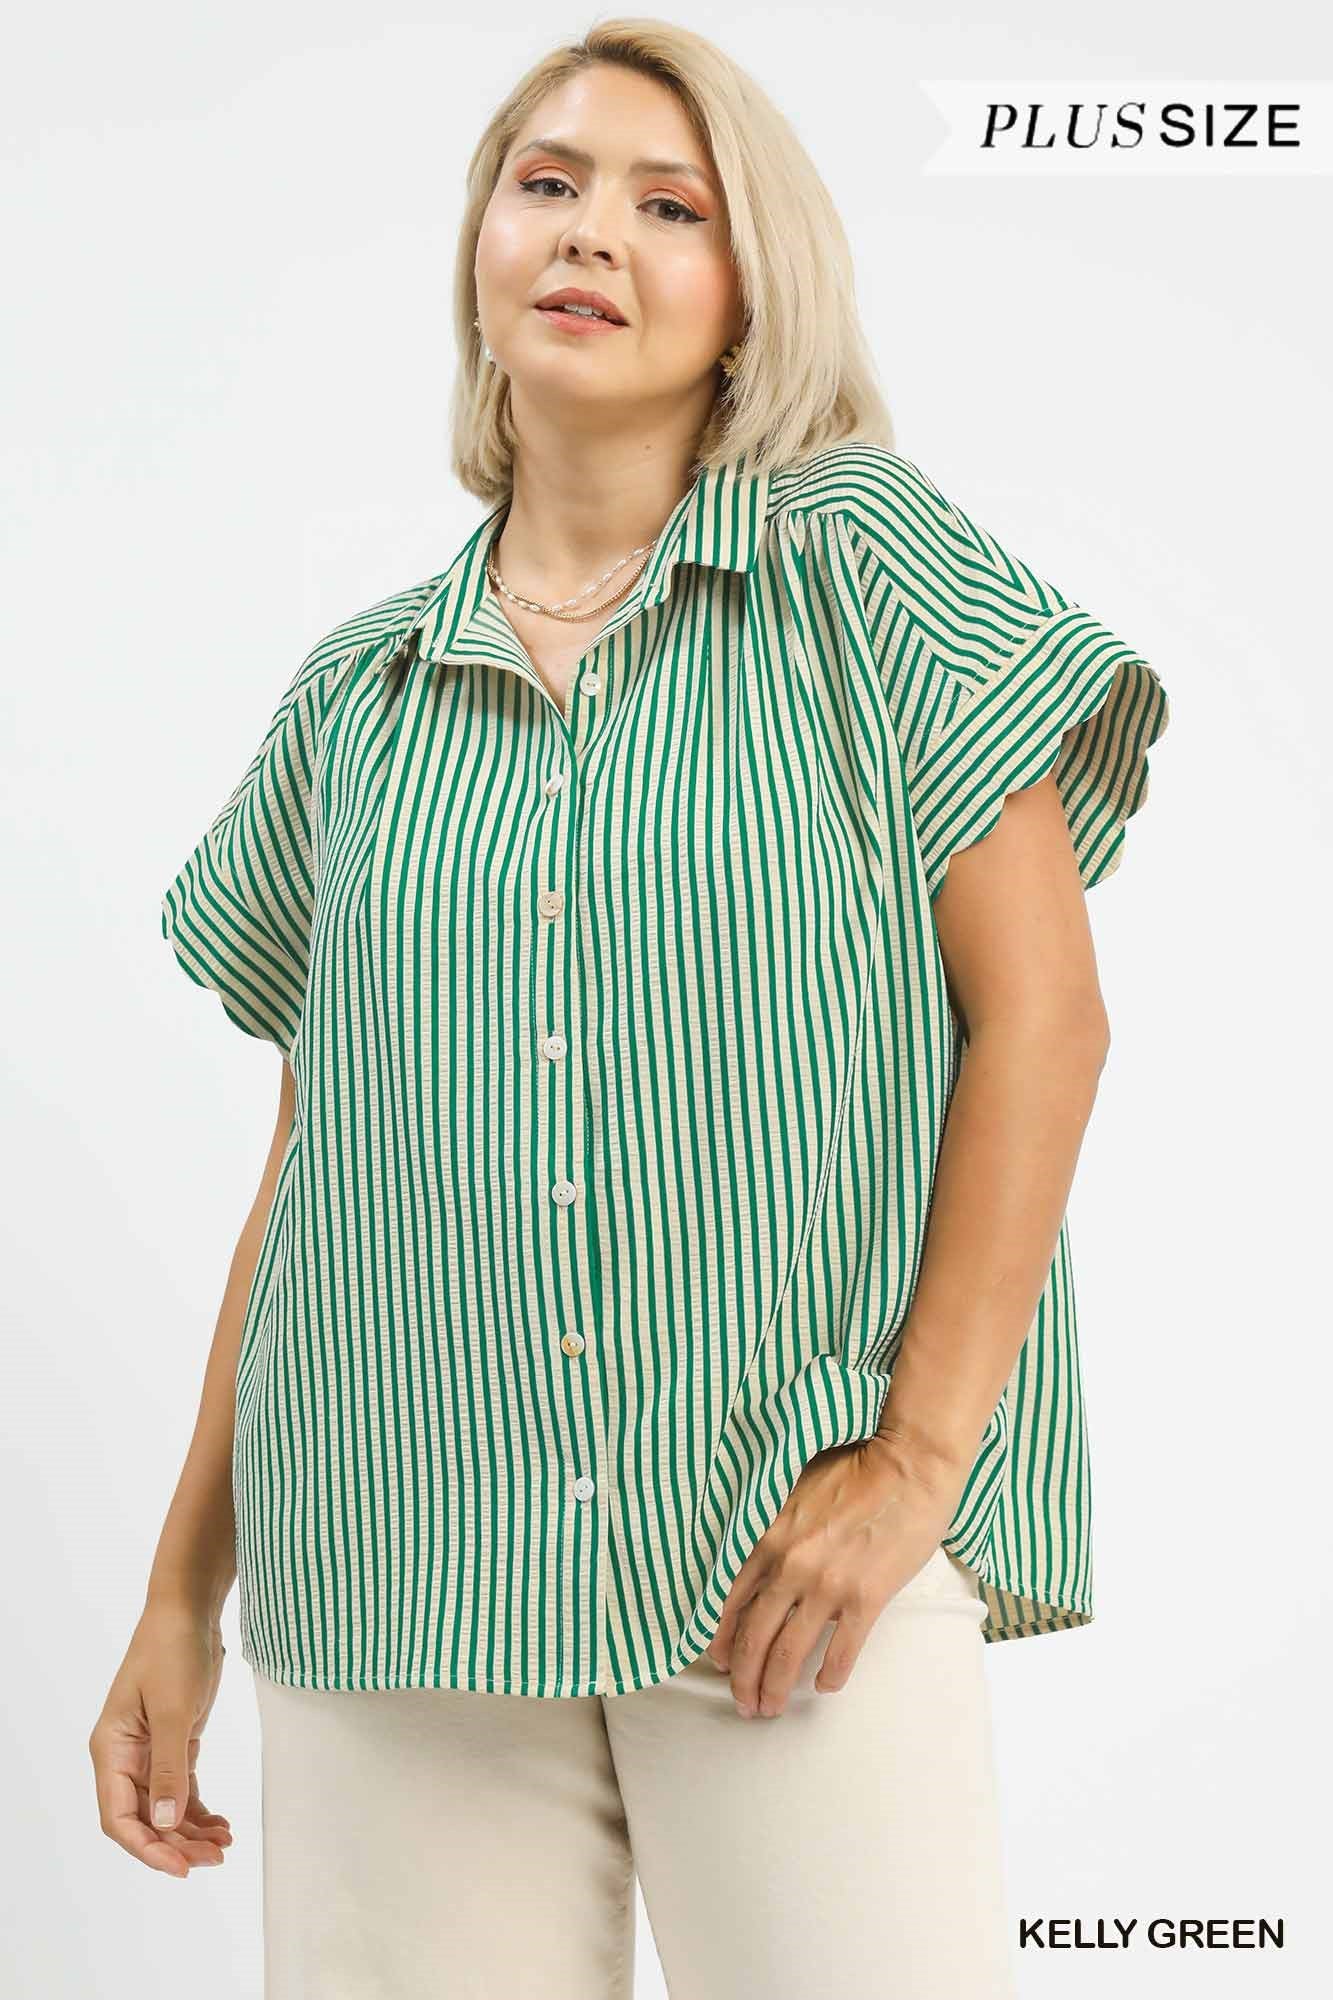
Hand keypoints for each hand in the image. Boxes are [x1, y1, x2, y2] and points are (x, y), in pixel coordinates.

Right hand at [88, 1602, 233, 1877]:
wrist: (190, 1611)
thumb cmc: (173, 1650)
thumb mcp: (174, 1710)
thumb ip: (170, 1768)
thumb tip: (165, 1823)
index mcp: (111, 1750)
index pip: (119, 1817)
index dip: (147, 1847)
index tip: (180, 1866)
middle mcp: (125, 1757)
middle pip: (143, 1819)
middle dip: (175, 1844)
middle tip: (213, 1858)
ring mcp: (149, 1751)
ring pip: (165, 1808)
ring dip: (190, 1831)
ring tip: (223, 1846)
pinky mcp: (174, 1743)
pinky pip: (181, 1789)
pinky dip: (199, 1810)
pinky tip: (220, 1824)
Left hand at [703, 1432, 966, 1718]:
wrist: (908, 1466)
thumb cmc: (853, 1471)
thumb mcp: (792, 1491)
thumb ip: (770, 1529)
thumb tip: (753, 1566)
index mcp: (767, 1536)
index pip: (729, 1601)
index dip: (721, 1639)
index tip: (720, 1662)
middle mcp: (790, 1565)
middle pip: (753, 1637)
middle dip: (743, 1678)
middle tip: (742, 1702)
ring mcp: (827, 1586)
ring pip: (788, 1653)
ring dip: (775, 1688)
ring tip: (771, 1707)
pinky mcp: (866, 1599)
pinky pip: (841, 1652)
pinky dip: (830, 1676)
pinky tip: (824, 1686)